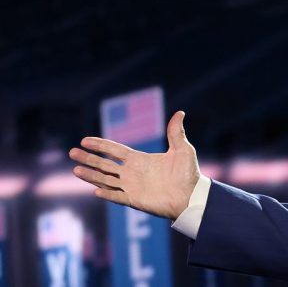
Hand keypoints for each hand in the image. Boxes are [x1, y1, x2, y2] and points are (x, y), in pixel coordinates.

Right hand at [69, 111, 200, 219]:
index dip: (100, 145)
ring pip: (106, 180)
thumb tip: (180, 112)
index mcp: (139, 160)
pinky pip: (117, 197)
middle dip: (89, 158)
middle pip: (105, 164)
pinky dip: (107, 194)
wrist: (192, 196)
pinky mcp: (135, 200)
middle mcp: (132, 173)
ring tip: (75, 170)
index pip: (114, 150)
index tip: (84, 140)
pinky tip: (96, 190)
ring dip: (91, 175)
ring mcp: (131, 187)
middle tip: (72, 152)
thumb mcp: (182, 149)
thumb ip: (176, 132)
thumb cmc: (188, 173)